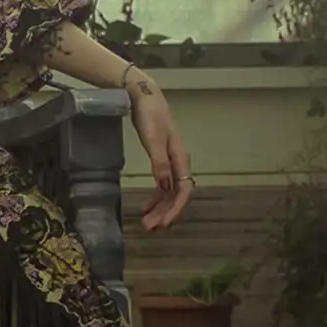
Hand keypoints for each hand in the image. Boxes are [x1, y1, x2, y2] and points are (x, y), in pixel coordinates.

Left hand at [124, 69, 192, 231]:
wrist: (143, 97)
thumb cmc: (150, 115)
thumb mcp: (153, 139)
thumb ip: (159, 163)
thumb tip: (165, 186)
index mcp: (180, 159)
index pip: (184, 191)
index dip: (175, 210)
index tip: (164, 224)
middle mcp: (178, 163)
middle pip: (176, 195)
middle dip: (165, 214)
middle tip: (149, 229)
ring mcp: (170, 162)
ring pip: (169, 193)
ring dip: (159, 208)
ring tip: (146, 223)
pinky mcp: (161, 160)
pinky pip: (162, 185)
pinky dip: (155, 197)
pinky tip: (145, 206)